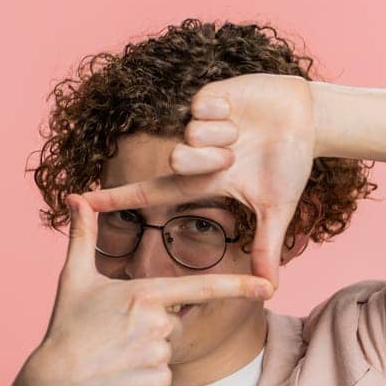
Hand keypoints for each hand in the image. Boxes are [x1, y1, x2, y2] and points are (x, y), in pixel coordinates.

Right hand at [8, 191, 274, 385]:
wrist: (56, 384)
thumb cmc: (66, 328)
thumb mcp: (74, 279)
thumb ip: (83, 237)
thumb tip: (75, 199)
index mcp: (145, 294)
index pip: (202, 288)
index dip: (239, 286)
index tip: (270, 286)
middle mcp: (158, 323)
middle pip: (172, 321)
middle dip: (150, 328)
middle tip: (114, 335)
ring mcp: (159, 355)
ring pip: (167, 350)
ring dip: (145, 353)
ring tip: (114, 355)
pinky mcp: (158, 383)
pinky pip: (162, 376)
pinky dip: (144, 378)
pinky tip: (120, 376)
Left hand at [79, 74, 315, 286]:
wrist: (307, 121)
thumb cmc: (290, 165)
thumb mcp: (276, 210)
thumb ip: (266, 248)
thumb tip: (269, 290)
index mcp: (201, 181)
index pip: (149, 192)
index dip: (114, 199)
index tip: (77, 203)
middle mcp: (192, 153)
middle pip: (176, 161)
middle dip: (208, 162)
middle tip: (237, 157)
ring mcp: (197, 124)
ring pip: (191, 134)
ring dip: (224, 136)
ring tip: (243, 133)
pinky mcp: (205, 95)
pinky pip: (201, 106)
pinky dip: (225, 111)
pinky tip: (239, 110)